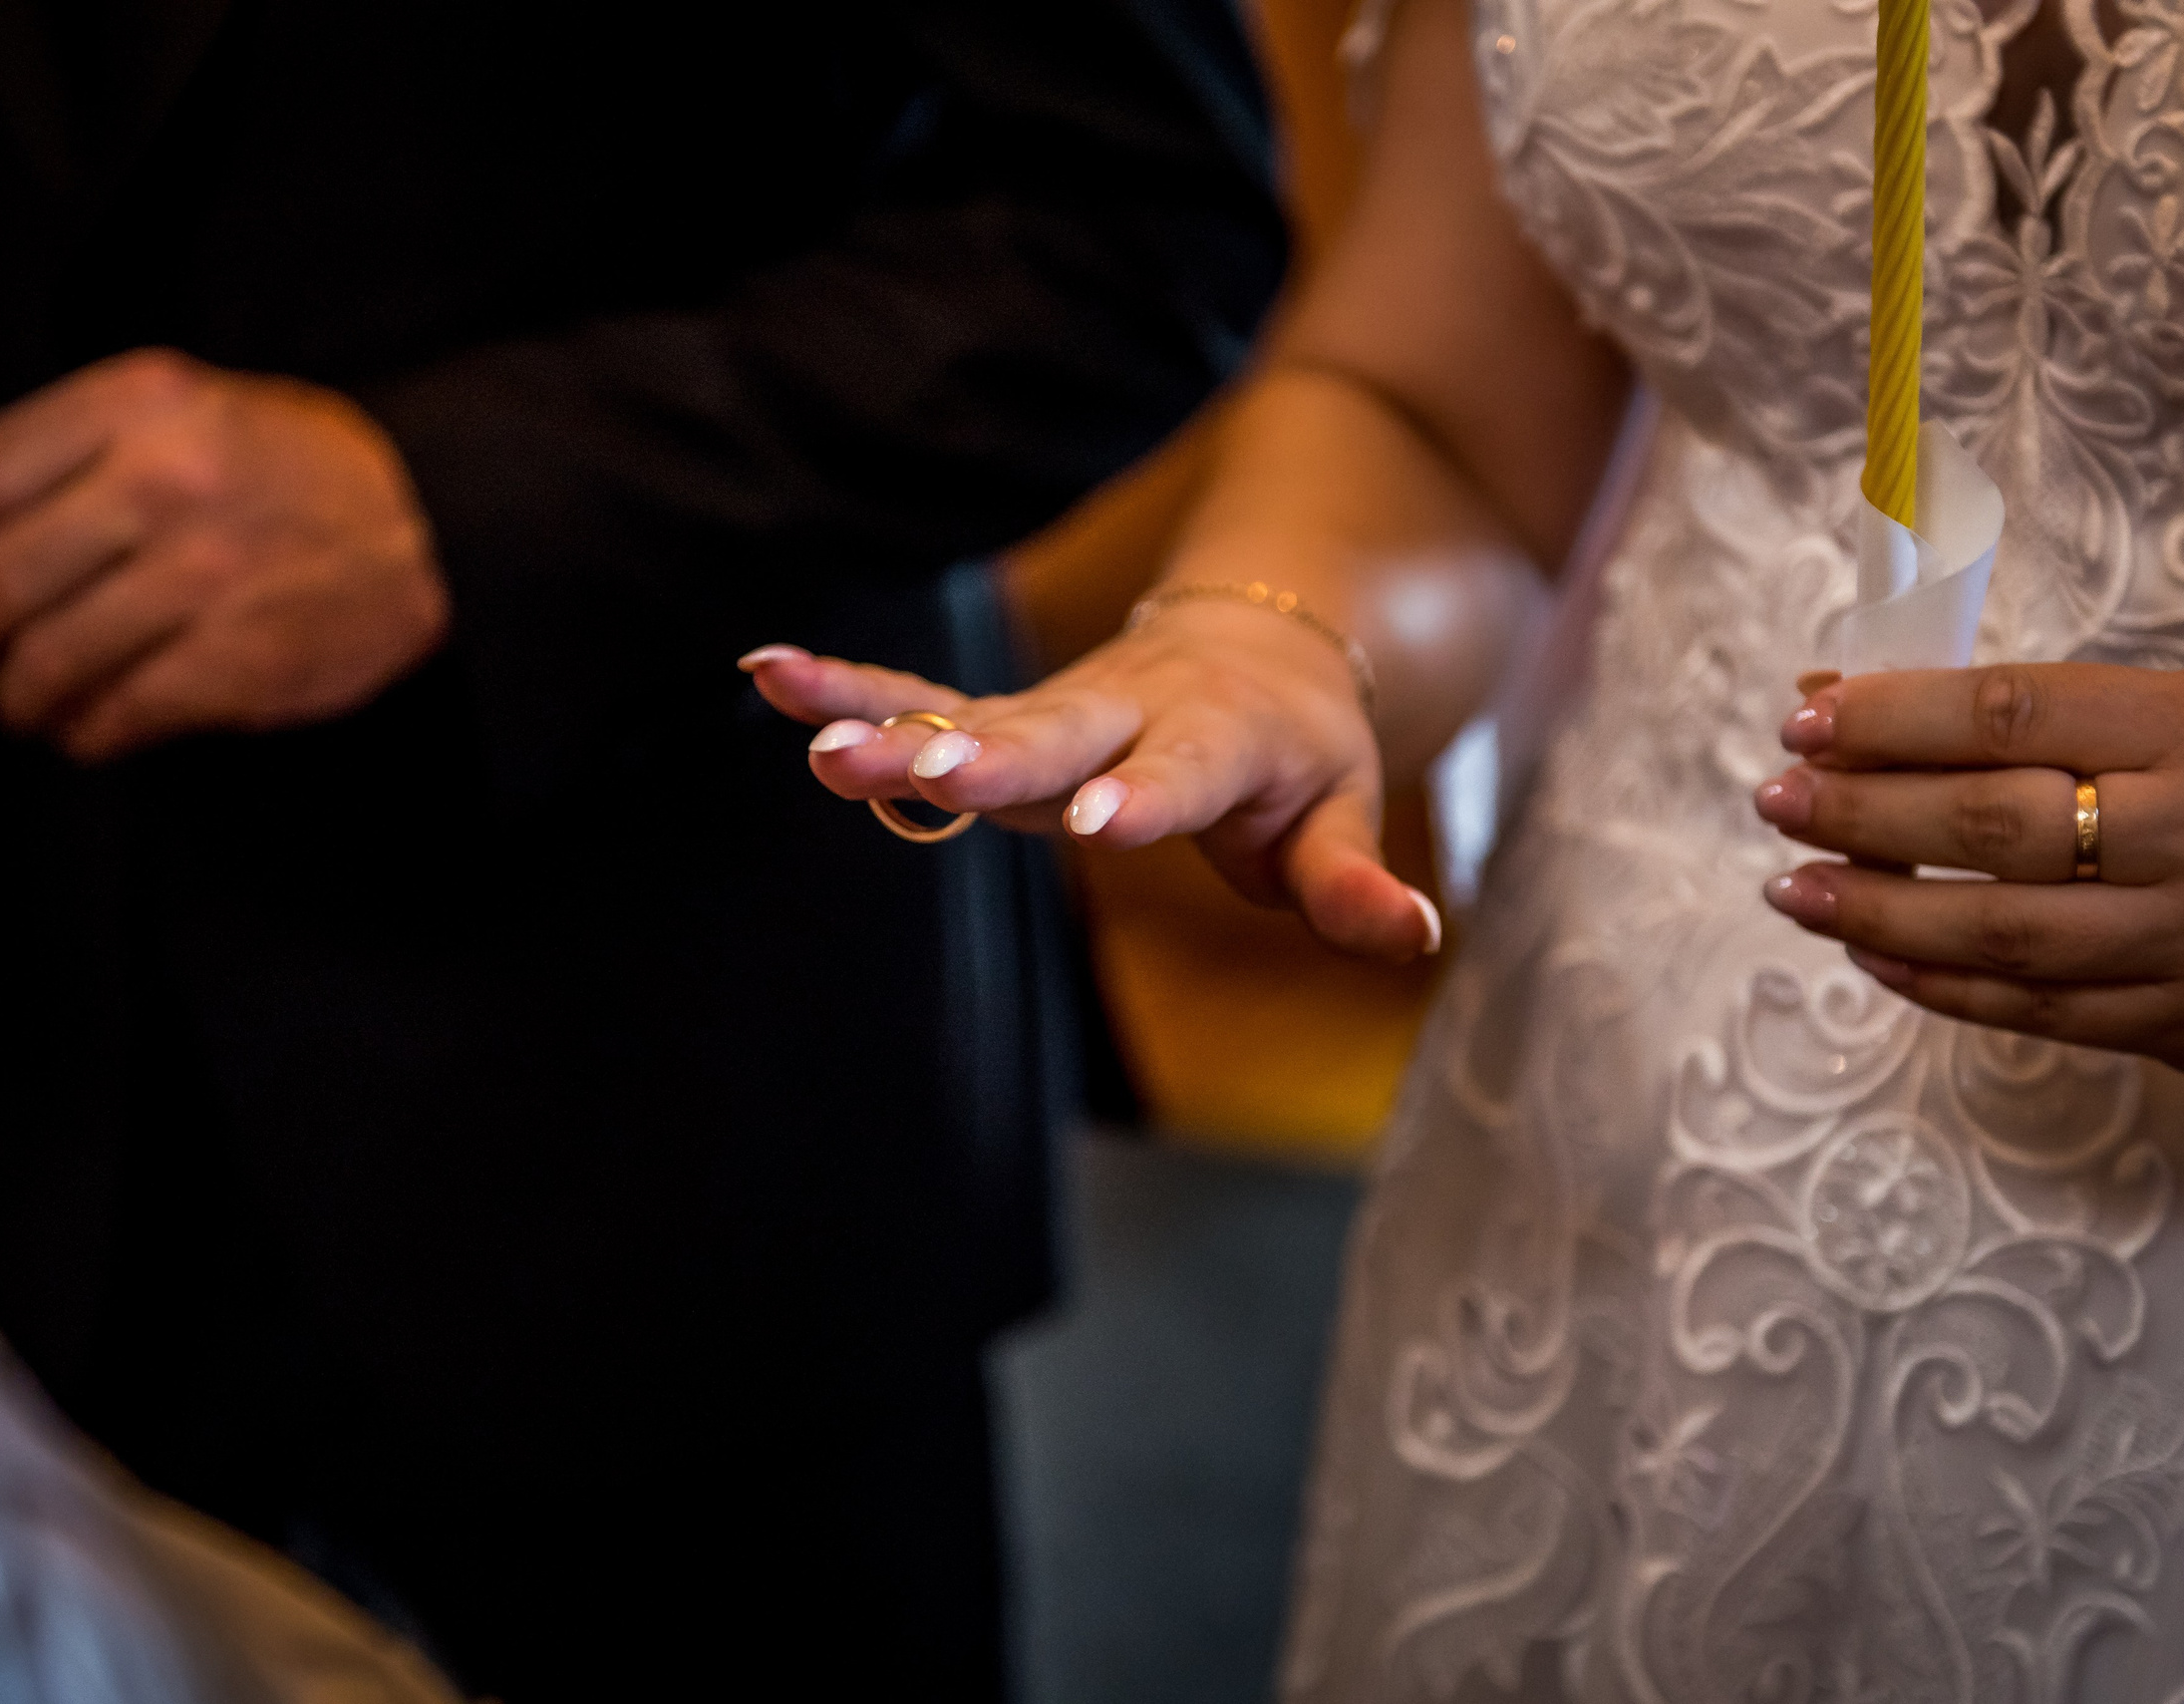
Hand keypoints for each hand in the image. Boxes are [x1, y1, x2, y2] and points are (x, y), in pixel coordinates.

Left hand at [0, 349, 448, 761]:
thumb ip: (72, 457)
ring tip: (10, 703)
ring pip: (49, 660)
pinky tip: (84, 725)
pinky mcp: (242, 659)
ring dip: (11, 697)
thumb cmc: (304, 473)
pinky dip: (86, 730)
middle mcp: (164, 486)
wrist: (438, 524)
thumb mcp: (187, 414)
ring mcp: (205, 578)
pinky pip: (121, 713)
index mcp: (138, 408)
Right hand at [738, 601, 1442, 962]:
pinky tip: (767, 675)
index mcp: (1219, 739)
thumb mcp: (1342, 813)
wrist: (1259, 640)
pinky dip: (851, 688)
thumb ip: (1354, 882)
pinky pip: (923, 697)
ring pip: (969, 712)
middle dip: (989, 755)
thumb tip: (1416, 937)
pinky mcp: (1006, 716)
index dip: (1143, 795)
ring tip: (804, 730)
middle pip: (1054, 733)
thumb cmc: (1298, 753)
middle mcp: (1127, 711)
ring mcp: (1059, 709)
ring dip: (887, 720)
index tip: (1099, 821)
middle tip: (925, 774)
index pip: (1180, 772)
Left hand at [1751, 662, 2183, 1072]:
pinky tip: (1873, 950)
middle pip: (1989, 827)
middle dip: (1859, 813)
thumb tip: (1849, 703)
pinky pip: (2035, 1009)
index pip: (2011, 715)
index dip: (1891, 719)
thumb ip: (2036, 713)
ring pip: (1996, 934)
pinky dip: (1937, 982)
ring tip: (1792, 886)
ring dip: (1871, 910)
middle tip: (1776, 801)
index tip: (1805, 721)